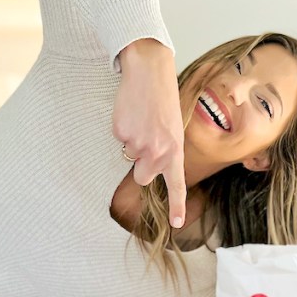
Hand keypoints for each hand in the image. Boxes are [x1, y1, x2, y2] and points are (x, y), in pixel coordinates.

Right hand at [114, 38, 186, 227]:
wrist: (150, 72)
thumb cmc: (163, 100)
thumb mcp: (173, 129)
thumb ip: (166, 151)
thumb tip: (149, 167)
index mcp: (175, 152)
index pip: (176, 185)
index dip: (177, 206)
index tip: (177, 224)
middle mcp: (158, 152)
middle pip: (142, 177)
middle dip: (140, 164)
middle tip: (147, 139)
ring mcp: (139, 144)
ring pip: (128, 157)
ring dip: (132, 143)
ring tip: (142, 121)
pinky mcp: (121, 133)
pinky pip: (118, 140)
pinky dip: (122, 129)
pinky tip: (131, 114)